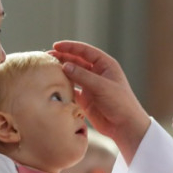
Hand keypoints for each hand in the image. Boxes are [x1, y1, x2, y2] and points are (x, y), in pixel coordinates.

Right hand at [50, 41, 149, 162]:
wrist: (125, 126)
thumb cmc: (120, 103)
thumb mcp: (102, 87)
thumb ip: (83, 76)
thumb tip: (65, 65)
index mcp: (105, 65)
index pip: (85, 51)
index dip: (70, 47)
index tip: (56, 45)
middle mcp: (97, 73)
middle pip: (77, 61)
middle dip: (63, 57)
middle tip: (48, 56)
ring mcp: (91, 86)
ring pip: (73, 75)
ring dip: (61, 71)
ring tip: (48, 69)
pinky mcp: (86, 99)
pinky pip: (72, 89)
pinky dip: (63, 86)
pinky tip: (53, 85)